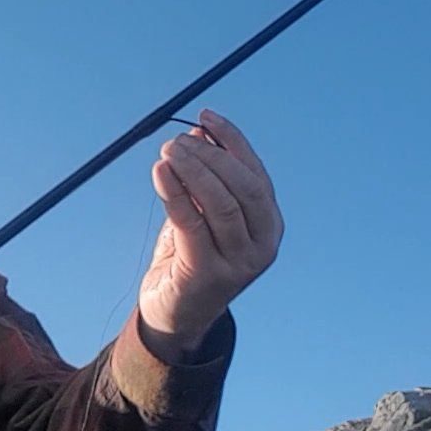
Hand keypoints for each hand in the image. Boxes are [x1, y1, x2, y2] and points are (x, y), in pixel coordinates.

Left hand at [139, 109, 282, 359]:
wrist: (176, 314)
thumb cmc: (191, 257)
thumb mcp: (204, 213)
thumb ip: (208, 177)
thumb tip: (199, 131)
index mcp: (269, 225)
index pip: (255, 173)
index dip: (232, 141)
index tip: (205, 115)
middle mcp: (262, 245)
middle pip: (242, 188)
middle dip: (211, 156)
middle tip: (177, 140)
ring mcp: (239, 263)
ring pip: (219, 205)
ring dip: (192, 171)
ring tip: (167, 151)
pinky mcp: (208, 274)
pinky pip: (192, 225)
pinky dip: (176, 194)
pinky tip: (160, 173)